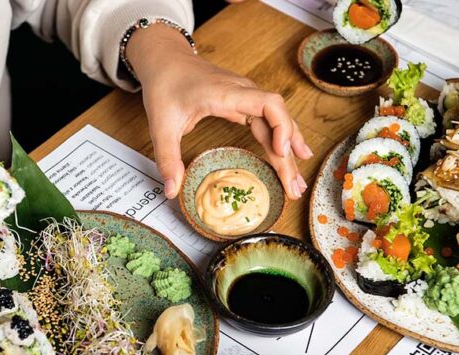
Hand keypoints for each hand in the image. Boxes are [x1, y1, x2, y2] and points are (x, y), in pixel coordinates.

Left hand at [126, 24, 312, 199]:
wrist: (165, 59)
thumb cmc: (165, 86)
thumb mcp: (160, 125)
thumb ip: (167, 159)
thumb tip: (171, 192)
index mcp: (226, 93)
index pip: (269, 103)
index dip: (282, 127)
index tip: (281, 153)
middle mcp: (243, 92)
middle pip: (278, 120)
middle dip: (288, 156)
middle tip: (293, 188)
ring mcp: (246, 96)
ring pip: (278, 122)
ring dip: (290, 151)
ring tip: (298, 182)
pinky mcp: (245, 102)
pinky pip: (270, 121)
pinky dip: (282, 140)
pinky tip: (291, 157)